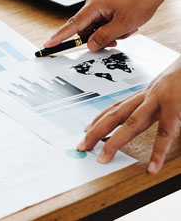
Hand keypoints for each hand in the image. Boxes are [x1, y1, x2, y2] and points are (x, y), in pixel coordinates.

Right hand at [44, 0, 165, 50]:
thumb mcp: (123, 24)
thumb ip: (104, 37)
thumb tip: (90, 45)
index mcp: (94, 5)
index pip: (72, 25)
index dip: (59, 37)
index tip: (48, 44)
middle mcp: (93, 1)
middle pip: (86, 28)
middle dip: (99, 37)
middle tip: (116, 40)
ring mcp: (99, 1)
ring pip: (96, 25)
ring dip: (108, 31)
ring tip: (126, 29)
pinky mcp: (105, 2)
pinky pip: (102, 19)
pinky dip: (112, 25)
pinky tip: (124, 23)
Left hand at [78, 58, 180, 173]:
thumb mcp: (169, 86)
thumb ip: (159, 100)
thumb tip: (153, 111)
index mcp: (147, 93)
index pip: (117, 106)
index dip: (99, 118)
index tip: (86, 129)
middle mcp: (148, 96)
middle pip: (116, 115)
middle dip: (96, 131)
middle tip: (82, 146)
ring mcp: (160, 101)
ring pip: (132, 124)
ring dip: (115, 142)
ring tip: (103, 158)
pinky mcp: (175, 108)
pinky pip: (164, 133)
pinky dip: (158, 152)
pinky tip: (152, 167)